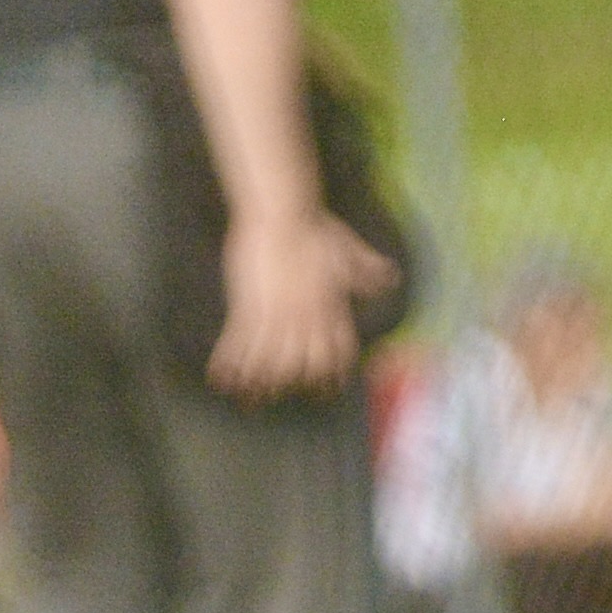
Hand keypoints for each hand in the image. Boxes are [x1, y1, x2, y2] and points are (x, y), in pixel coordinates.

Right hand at [211, 210, 399, 399]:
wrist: (280, 213)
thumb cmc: (314, 227)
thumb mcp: (348, 248)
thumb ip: (367, 269)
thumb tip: (391, 278)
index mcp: (330, 306)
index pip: (338, 350)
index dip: (334, 372)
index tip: (329, 387)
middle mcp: (305, 318)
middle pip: (302, 364)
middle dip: (294, 382)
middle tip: (283, 393)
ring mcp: (276, 315)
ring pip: (270, 362)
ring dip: (260, 382)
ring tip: (251, 399)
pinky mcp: (248, 307)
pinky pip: (239, 344)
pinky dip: (230, 364)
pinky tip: (221, 378)